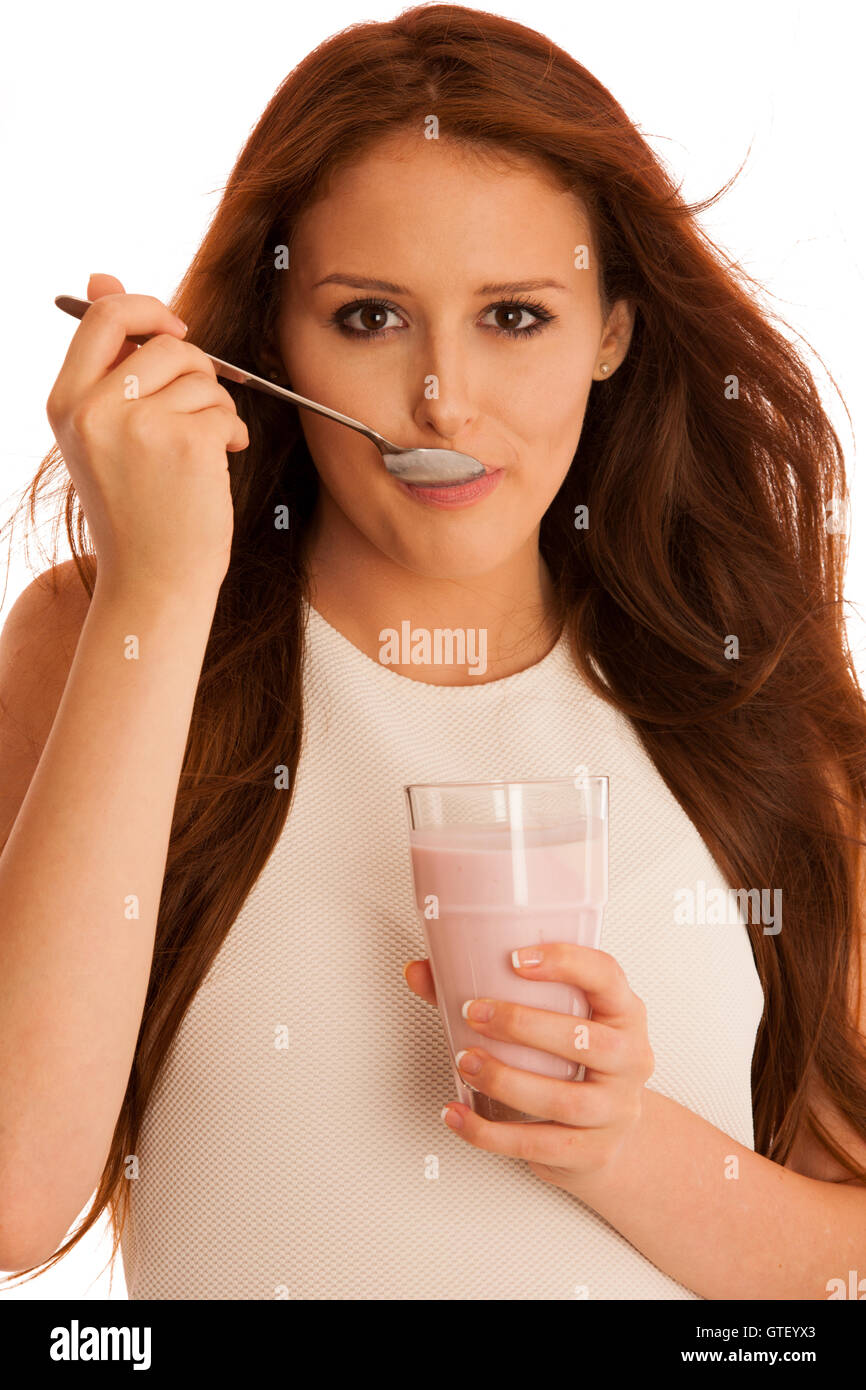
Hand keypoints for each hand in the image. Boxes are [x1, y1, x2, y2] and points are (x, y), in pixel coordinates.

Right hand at [46, 272, 248, 601]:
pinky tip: (217, 464)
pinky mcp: (185, 442)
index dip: (148, 310)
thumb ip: (107, 359)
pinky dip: (232, 434)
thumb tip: (102, 275)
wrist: (153, 582)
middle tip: (199, 411)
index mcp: (65, 403)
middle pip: (165, 344)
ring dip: (216, 407)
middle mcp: (94, 410)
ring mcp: (139, 425)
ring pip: (202, 376)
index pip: (105, 317)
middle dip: (197, 371)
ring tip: (204, 448)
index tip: (174, 331)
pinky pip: (225, 409)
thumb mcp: (104, 433)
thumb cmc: (136, 511)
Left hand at [403, 944, 654, 1194]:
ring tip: (465, 1061)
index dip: (566, 963)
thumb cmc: (576, 1064)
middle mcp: (629, 1059)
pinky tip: (458, 1114)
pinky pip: (536, 1145)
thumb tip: (420, 972)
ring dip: (504, 1079)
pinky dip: (488, 1132)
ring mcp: (614, 1110)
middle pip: (585, 1039)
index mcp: (623, 1013)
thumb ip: (488, 992)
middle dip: (522, 1024)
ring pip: (562, 1098)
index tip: (516, 960)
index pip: (606, 977)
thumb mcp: (555, 1020)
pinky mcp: (591, 1152)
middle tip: (474, 1012)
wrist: (611, 1137)